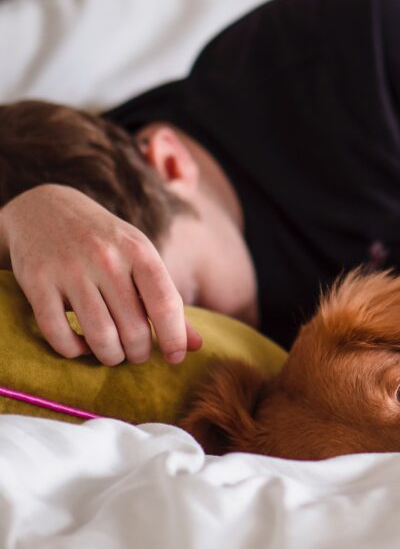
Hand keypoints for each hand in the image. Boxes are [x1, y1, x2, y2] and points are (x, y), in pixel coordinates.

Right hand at [0, 185, 200, 364]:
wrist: (46, 207)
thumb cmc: (106, 242)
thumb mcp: (141, 259)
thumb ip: (167, 301)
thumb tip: (196, 346)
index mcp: (139, 251)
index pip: (165, 303)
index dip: (174, 338)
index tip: (175, 357)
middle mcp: (106, 259)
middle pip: (133, 328)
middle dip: (139, 353)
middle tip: (137, 354)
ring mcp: (70, 270)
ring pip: (99, 336)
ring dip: (110, 356)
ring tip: (114, 354)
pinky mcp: (37, 282)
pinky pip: (58, 333)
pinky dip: (72, 350)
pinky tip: (81, 345)